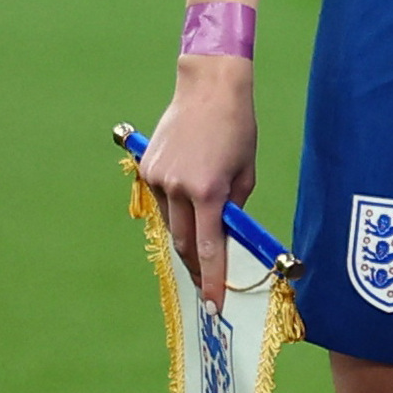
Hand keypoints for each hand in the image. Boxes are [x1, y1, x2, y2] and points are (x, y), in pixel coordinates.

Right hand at [136, 63, 259, 303]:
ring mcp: (157, 178)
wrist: (208, 89)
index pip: (209, 248)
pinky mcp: (146, 169)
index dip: (211, 279)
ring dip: (186, 236)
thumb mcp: (246, 173)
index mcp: (207, 191)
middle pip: (184, 242)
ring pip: (171, 224)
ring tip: (202, 244)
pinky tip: (188, 202)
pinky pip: (162, 202)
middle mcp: (177, 188)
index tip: (214, 303)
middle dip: (196, 266)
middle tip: (207, 283)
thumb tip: (224, 233)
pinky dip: (176, 210)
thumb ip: (233, 208)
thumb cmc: (237, 130)